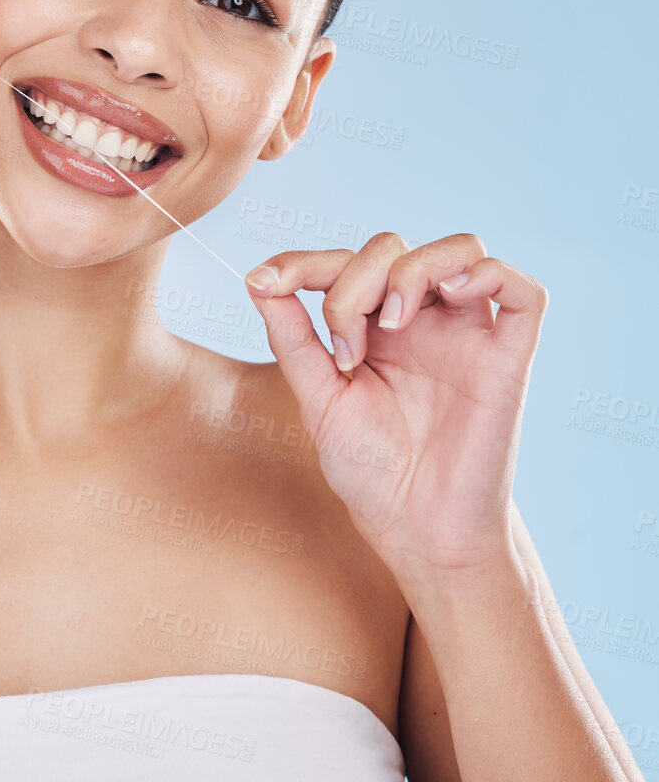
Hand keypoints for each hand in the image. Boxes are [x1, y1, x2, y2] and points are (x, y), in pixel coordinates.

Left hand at [242, 233, 548, 578]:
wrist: (415, 532)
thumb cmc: (371, 472)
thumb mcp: (317, 398)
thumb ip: (293, 337)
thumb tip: (258, 278)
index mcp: (375, 329)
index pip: (346, 264)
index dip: (304, 262)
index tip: (265, 282)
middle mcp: (423, 323)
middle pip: (393, 250)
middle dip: (353, 282)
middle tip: (345, 353)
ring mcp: (468, 337)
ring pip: (460, 249)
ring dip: (413, 270)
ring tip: (390, 324)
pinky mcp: (508, 360)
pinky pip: (523, 293)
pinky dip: (488, 274)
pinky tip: (449, 296)